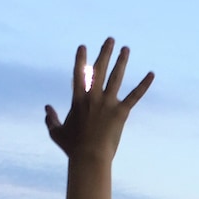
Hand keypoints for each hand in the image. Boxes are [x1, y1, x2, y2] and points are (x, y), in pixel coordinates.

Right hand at [45, 39, 152, 161]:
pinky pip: (134, 96)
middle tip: (110, 40)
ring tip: (126, 49)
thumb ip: (50, 119)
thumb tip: (46, 108)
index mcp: (78, 99)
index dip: (81, 59)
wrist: (89, 157)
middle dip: (105, 53)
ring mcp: (107, 103)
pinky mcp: (121, 113)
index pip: (79, 74)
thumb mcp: (56, 133)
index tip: (83, 47)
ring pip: (116, 77)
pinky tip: (151, 74)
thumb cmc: (72, 148)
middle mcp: (93, 97)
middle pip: (99, 69)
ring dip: (121, 61)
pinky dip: (143, 85)